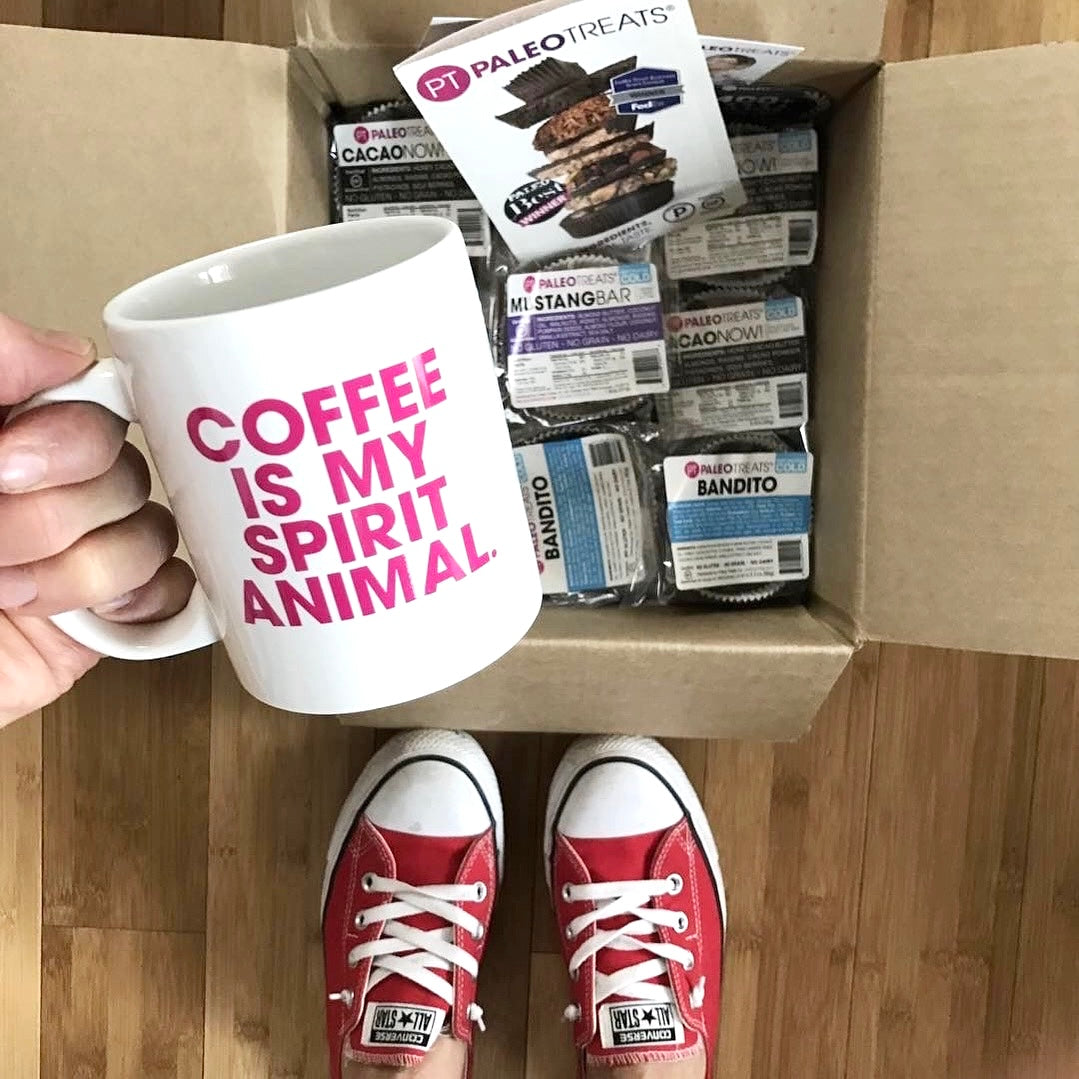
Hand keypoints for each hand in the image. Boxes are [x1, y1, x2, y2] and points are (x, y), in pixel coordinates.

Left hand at [0, 314, 194, 728]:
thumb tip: (67, 354)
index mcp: (5, 438)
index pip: (92, 408)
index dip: (70, 441)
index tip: (2, 467)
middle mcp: (44, 490)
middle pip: (127, 474)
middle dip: (52, 518)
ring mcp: (75, 555)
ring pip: (150, 534)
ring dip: (77, 573)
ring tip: (5, 594)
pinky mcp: (97, 621)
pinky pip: (170, 593)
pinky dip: (142, 602)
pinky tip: (87, 615)